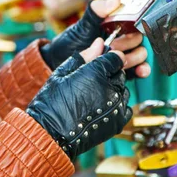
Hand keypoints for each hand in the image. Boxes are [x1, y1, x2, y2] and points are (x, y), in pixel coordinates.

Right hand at [27, 39, 132, 159]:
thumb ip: (84, 56)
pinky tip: (100, 109)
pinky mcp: (118, 121)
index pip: (116, 57)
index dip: (108, 59)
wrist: (51, 133)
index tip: (100, 65)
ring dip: (113, 91)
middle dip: (110, 75)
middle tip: (91, 84)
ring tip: (93, 98)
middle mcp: (110, 88)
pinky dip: (117, 107)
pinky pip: (126, 107)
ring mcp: (116, 106)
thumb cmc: (52, 102)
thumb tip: (99, 43)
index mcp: (96, 72)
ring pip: (124, 90)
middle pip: (120, 74)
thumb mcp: (63, 72)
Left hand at [40, 0, 150, 77]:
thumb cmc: (71, 40)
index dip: (134, 26)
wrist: (59, 61)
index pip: (135, 23)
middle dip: (129, 44)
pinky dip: (142, 70)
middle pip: (139, 40)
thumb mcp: (83, 24)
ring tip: (119, 59)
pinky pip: (138, 71)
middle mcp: (123, 40)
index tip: (126, 30)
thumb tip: (117, 0)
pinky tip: (139, 70)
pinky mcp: (122, 71)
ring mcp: (123, 56)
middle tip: (113, 47)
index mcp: (116, 25)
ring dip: (134, 58)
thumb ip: (97, 10)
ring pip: (140, 56)